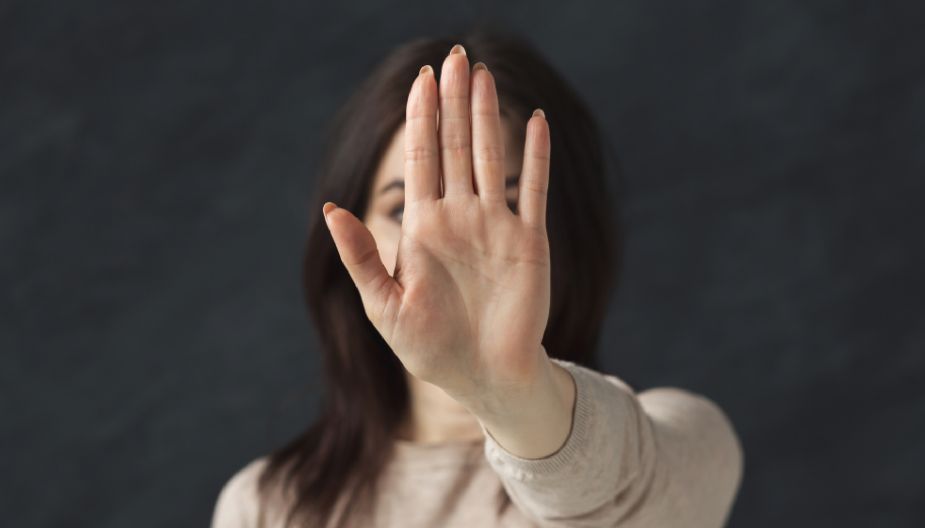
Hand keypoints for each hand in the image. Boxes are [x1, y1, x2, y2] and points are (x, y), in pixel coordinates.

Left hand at [323, 45, 551, 404]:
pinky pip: (532, 190)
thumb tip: (332, 210)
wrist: (484, 377)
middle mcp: (459, 217)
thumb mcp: (385, 305)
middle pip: (454, 146)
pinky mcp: (528, 241)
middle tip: (455, 57)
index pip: (421, 159)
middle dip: (454, 102)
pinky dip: (534, 157)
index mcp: (424, 227)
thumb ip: (362, 257)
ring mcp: (495, 225)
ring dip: (486, 117)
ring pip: (489, 158)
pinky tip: (532, 123)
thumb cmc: (430, 348)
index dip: (421, 118)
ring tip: (483, 75)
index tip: (422, 79)